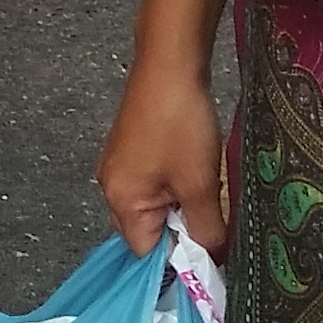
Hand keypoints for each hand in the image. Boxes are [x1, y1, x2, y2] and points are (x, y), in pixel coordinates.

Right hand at [96, 52, 223, 256]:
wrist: (170, 63)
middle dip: (181, 229)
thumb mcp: (201, 185)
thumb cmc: (180, 122)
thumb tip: (212, 259)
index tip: (209, 252)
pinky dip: (175, 186)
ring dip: (181, 205)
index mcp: (121, 200)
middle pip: (148, 231)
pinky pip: (152, 184)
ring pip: (154, 206)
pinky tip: (193, 168)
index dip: (179, 258)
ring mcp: (118, 166)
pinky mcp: (129, 149)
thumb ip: (206, 230)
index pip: (146, 254)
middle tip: (209, 212)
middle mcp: (110, 186)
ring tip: (202, 184)